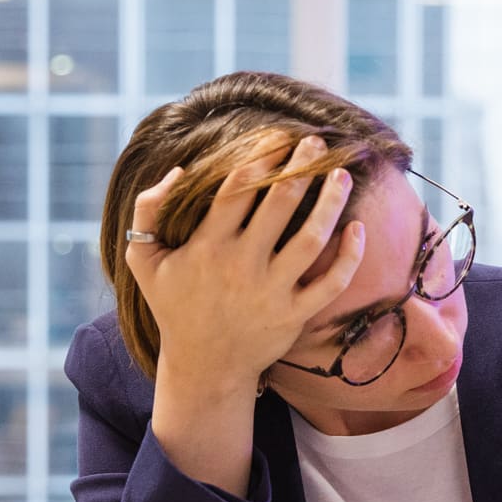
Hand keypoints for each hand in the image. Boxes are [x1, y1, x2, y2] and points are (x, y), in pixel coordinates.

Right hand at [123, 133, 365, 393]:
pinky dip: (350, 256)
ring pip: (312, 238)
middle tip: (315, 141)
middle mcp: (242, 265)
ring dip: (332, 201)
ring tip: (342, 173)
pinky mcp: (295, 316)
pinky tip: (358, 228)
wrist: (203, 366)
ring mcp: (271, 292)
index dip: (262, 155)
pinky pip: (331, 283)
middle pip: (281, 202)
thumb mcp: (144, 260)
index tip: (278, 135)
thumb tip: (179, 171)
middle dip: (302, 164)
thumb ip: (148, 210)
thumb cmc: (175, 305)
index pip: (239, 187)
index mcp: (207, 245)